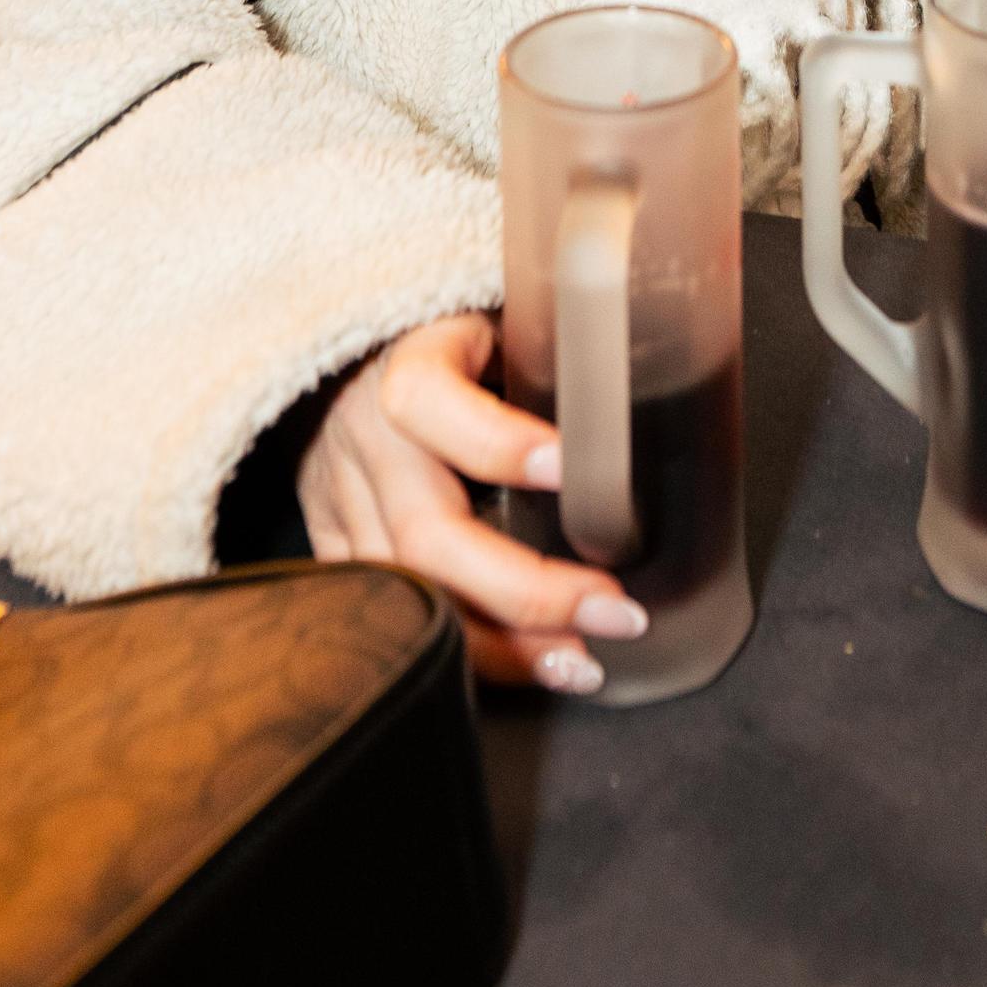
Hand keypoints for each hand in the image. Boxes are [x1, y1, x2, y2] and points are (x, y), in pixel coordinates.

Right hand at [298, 310, 646, 692]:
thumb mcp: (505, 318)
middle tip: (614, 613)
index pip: (430, 402)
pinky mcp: (332, 545)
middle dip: (525, 591)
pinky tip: (525, 667)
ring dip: (500, 646)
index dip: (497, 444)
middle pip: (424, 533)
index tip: (574, 468)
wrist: (360, 353)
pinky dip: (463, 652)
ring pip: (406, 595)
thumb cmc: (465, 336)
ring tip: (580, 663)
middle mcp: (362, 436)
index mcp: (404, 360)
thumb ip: (553, 354)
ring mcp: (336, 498)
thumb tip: (655, 400)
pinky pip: (389, 618)